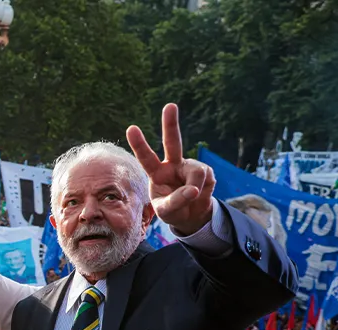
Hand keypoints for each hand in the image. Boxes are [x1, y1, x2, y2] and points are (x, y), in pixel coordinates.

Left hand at [126, 103, 215, 234]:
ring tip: (190, 198)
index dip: (139, 144)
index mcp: (157, 173)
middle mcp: (173, 165)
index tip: (131, 128)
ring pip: (195, 173)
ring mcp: (190, 166)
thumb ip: (176, 201)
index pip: (146, 157)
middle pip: (173, 141)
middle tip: (170, 106)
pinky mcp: (206, 171)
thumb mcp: (167, 211)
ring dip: (193, 189)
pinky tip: (199, 194)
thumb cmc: (173, 210)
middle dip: (171, 124)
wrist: (191, 215)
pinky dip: (202, 192)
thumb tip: (193, 190)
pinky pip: (205, 181)